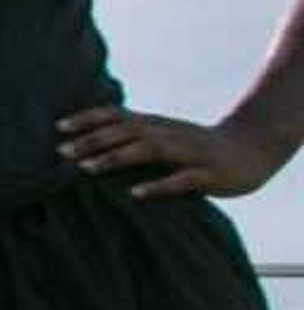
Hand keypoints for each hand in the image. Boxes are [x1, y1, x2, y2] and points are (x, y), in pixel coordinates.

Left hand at [57, 102, 286, 201]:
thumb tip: (86, 148)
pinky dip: (157, 185)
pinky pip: (180, 179)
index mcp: (156, 126)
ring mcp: (189, 152)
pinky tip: (136, 194)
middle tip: (61, 151)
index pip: (118, 115)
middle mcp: (169, 134)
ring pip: (149, 149)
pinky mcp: (207, 173)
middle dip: (93, 139)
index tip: (58, 127)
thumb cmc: (195, 149)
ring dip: (116, 157)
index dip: (89, 119)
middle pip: (127, 130)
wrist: (251, 151)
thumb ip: (131, 140)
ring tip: (87, 168)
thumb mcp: (162, 139)